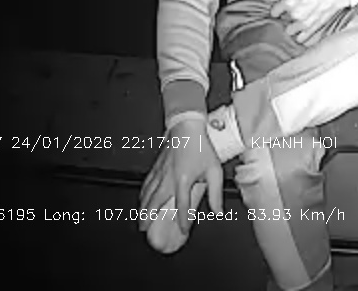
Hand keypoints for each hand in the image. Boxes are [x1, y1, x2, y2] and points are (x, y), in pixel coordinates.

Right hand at [138, 117, 223, 252]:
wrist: (187, 127)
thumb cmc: (201, 147)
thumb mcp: (214, 171)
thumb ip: (215, 194)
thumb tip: (218, 211)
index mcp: (183, 180)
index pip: (182, 206)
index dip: (183, 220)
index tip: (183, 230)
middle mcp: (168, 179)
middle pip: (155, 203)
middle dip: (148, 218)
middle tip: (144, 230)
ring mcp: (160, 172)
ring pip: (147, 194)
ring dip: (142, 209)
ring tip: (140, 220)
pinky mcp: (156, 167)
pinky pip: (146, 184)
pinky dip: (142, 195)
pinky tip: (141, 200)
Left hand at [269, 0, 349, 45]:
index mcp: (289, 2)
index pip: (274, 12)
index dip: (278, 7)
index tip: (282, 5)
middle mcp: (295, 15)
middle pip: (282, 21)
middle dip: (286, 16)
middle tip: (294, 9)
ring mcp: (305, 24)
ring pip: (290, 31)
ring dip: (293, 26)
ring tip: (300, 18)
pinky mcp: (314, 29)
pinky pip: (302, 39)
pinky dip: (301, 35)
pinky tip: (304, 28)